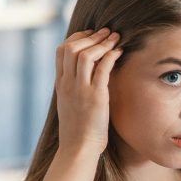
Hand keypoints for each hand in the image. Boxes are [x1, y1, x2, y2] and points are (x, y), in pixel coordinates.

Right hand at [55, 28, 122, 154]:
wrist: (78, 149)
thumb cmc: (77, 131)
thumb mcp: (69, 106)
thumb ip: (73, 90)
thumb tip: (84, 79)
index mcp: (60, 85)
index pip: (61, 51)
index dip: (76, 38)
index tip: (90, 35)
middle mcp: (68, 84)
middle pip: (72, 48)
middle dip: (90, 36)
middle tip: (106, 32)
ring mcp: (80, 90)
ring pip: (86, 55)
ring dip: (102, 43)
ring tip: (114, 38)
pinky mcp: (96, 97)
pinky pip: (102, 69)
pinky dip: (111, 56)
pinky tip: (119, 52)